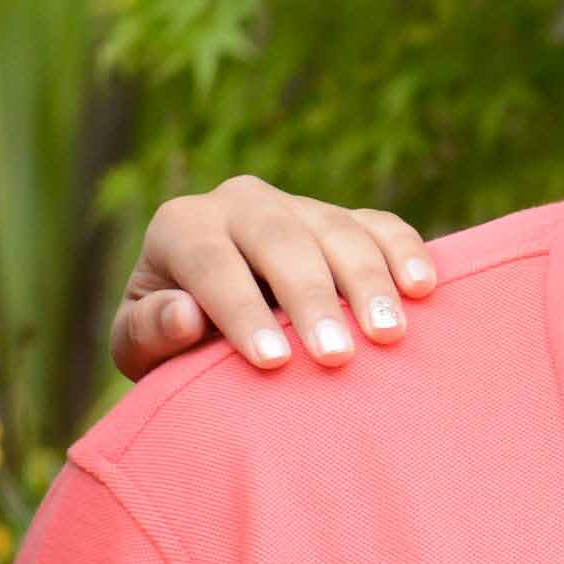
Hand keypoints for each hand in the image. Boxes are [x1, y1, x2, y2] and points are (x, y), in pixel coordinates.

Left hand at [110, 176, 434, 378]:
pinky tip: (422, 288)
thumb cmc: (173, 345)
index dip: (240, 309)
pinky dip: (404, 252)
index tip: (273, 361)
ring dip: (367, 281)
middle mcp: (239, 202)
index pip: (211, 261)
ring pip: (337, 228)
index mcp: (181, 226)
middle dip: (311, 297)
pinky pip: (380, 225)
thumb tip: (185, 314)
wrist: (214, 325)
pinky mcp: (345, 221)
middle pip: (280, 238)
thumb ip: (151, 331)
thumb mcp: (141, 348)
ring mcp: (297, 206)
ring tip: (387, 334)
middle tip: (335, 356)